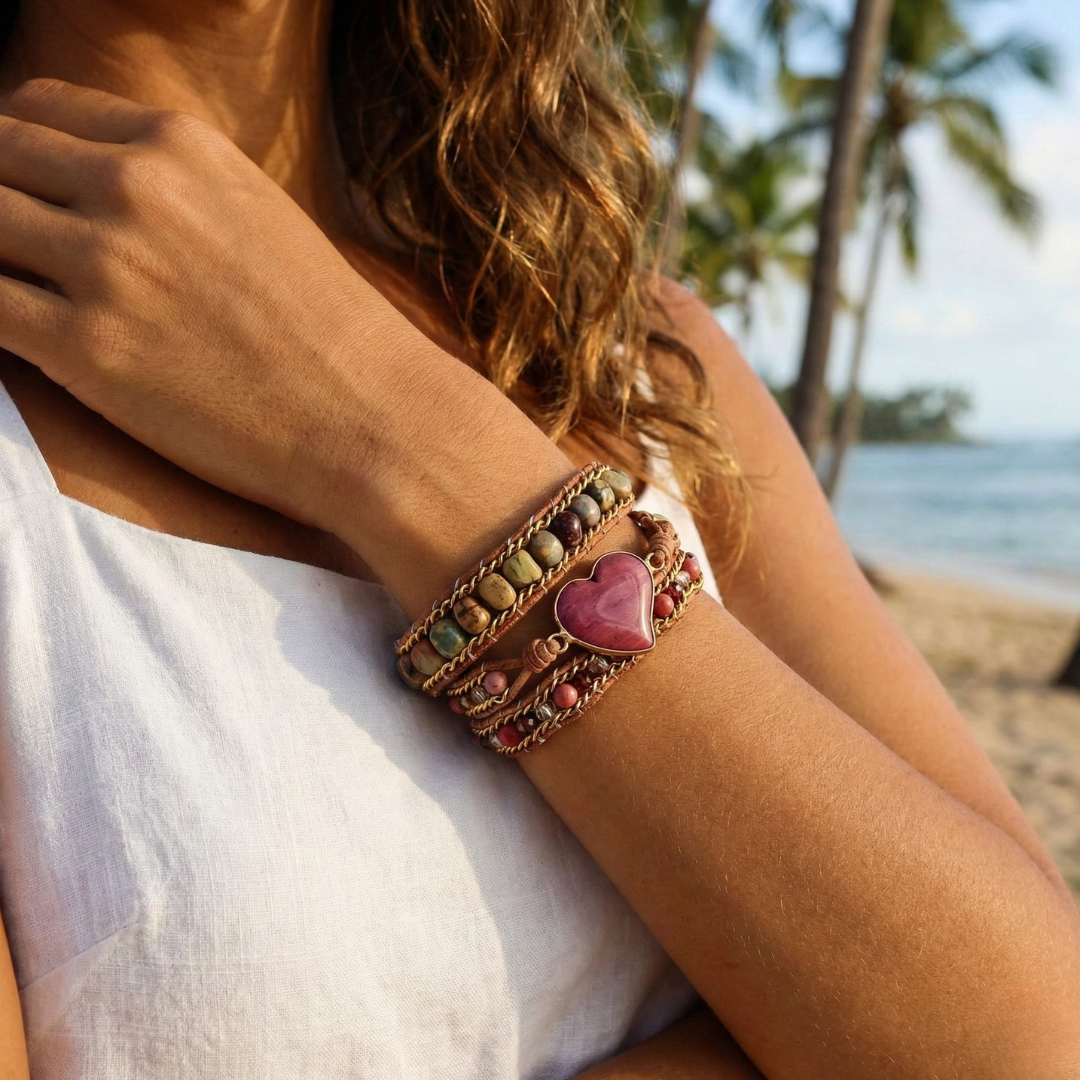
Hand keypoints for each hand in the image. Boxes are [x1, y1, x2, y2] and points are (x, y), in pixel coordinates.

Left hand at [0, 77, 414, 525]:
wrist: (371, 419)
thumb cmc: (327, 332)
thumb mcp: (259, 216)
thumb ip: (174, 186)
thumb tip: (94, 191)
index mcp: (181, 144)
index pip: (36, 109)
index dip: (15, 152)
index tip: (27, 198)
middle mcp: (136, 188)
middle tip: (24, 259)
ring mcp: (107, 266)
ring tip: (30, 300)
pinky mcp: (86, 349)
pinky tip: (25, 339)